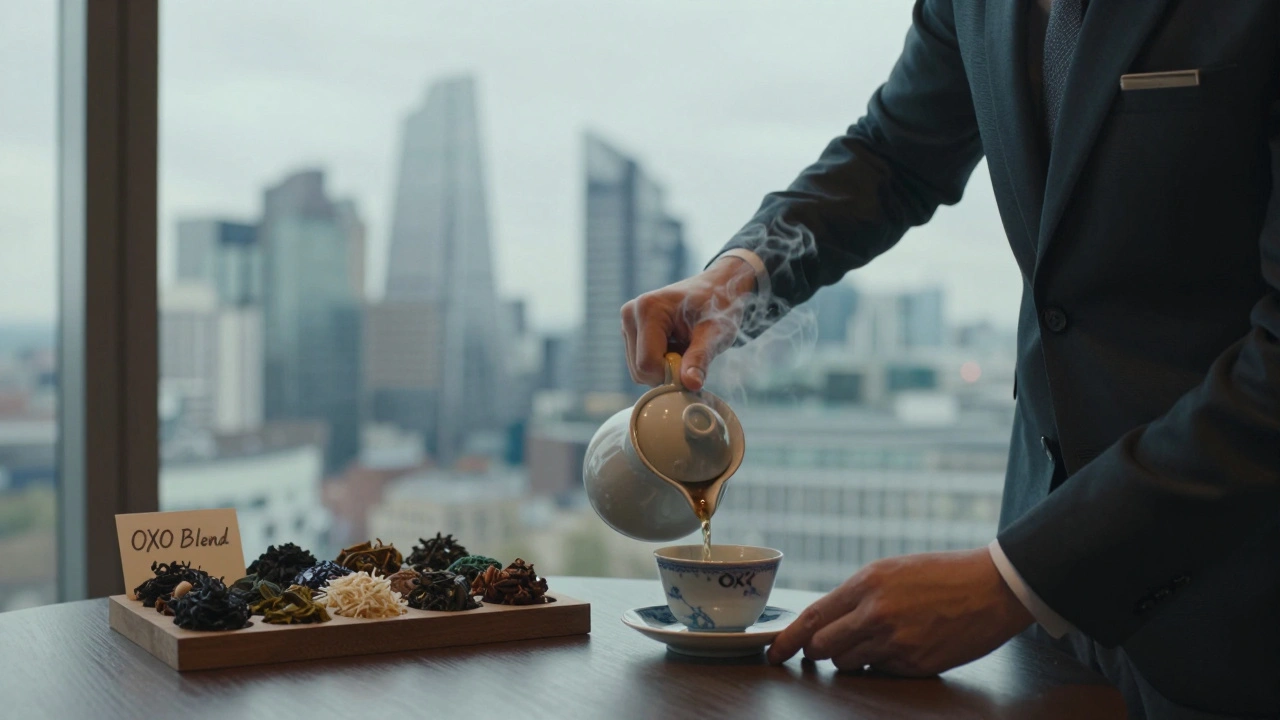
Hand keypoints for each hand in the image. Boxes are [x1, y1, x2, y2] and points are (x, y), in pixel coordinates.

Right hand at [620, 256, 756, 390]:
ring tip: (684, 347)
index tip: (694, 366)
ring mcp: (628, 322)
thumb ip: (701, 358)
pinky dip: (659, 363)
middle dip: (667, 372)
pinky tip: (675, 346)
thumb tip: (692, 385)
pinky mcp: (630, 331)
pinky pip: (639, 363)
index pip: (647, 363)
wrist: (716, 288)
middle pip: (639, 370)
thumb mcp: (715, 333)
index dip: (672, 374)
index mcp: (648, 309)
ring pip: (638, 370)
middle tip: (691, 354)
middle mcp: (631, 314)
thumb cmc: (718, 306)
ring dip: (664, 368)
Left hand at [767, 548, 1033, 675]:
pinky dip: (882, 663)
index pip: (812, 618)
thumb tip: (825, 621)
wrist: (992, 587)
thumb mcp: (890, 571)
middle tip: (827, 645)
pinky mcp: (915, 664)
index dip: (787, 639)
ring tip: (877, 637)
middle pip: (822, 647)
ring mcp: (896, 642)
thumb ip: (856, 595)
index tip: (773, 653)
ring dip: (852, 657)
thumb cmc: (941, 573)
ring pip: (848, 664)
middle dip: (818, 650)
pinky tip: (903, 644)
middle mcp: (876, 614)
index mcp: (866, 583)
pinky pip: (880, 672)